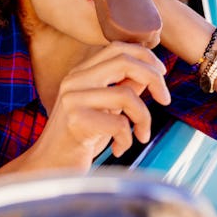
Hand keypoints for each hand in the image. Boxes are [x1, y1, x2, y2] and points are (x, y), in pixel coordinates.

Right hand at [23, 42, 169, 170]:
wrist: (51, 168)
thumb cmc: (81, 140)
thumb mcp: (105, 109)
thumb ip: (123, 88)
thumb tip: (151, 73)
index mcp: (80, 73)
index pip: (117, 48)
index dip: (145, 56)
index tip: (162, 74)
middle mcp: (74, 80)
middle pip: (124, 61)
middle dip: (154, 78)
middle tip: (165, 99)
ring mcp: (72, 99)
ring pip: (126, 95)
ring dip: (144, 118)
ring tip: (141, 135)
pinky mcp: (75, 121)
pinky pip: (119, 124)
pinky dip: (128, 139)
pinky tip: (119, 149)